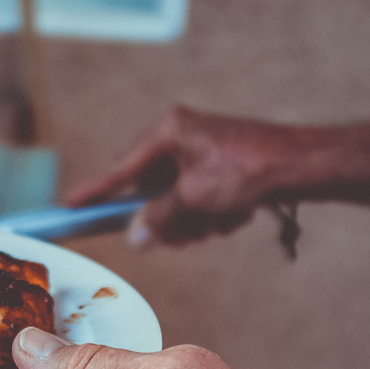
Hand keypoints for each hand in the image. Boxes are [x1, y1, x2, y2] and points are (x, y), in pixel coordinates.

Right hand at [66, 106, 369, 246]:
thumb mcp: (194, 198)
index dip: (92, 192)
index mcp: (166, 131)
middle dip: (166, 217)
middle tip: (183, 229)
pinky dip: (209, 216)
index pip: (118, 169)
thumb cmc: (249, 169)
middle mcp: (177, 138)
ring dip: (191, 220)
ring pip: (172, 203)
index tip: (66, 206)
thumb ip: (158, 218)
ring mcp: (196, 154)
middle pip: (146, 193)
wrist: (303, 166)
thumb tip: (135, 237)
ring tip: (217, 220)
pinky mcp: (213, 169)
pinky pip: (194, 203)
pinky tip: (231, 214)